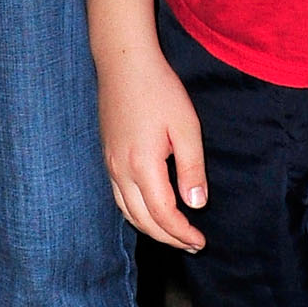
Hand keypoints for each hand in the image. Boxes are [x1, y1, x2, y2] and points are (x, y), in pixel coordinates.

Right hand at [96, 43, 207, 251]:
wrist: (124, 62)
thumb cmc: (159, 90)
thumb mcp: (186, 127)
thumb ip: (191, 168)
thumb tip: (195, 205)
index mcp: (142, 165)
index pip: (163, 214)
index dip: (182, 233)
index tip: (200, 241)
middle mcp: (120, 170)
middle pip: (142, 220)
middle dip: (168, 237)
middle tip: (192, 244)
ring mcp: (109, 163)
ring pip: (127, 211)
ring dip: (150, 228)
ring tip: (173, 233)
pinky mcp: (107, 155)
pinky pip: (118, 196)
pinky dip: (135, 213)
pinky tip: (150, 210)